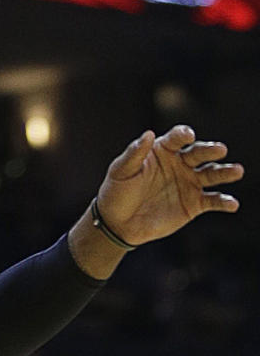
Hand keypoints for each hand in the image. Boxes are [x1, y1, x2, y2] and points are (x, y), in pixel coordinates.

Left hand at [96, 124, 242, 246]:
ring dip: (224, 172)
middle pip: (197, 153)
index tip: (189, 135)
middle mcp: (178, 163)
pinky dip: (223, 201)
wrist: (119, 222)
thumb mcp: (122, 170)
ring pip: (210, 174)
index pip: (175, 138)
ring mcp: (187, 183)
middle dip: (209, 150)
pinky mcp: (193, 204)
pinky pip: (212, 201)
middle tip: (220, 148)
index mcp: (161, 150)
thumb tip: (148, 134)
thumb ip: (135, 152)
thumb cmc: (117, 190)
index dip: (182, 135)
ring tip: (237, 170)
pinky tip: (232, 203)